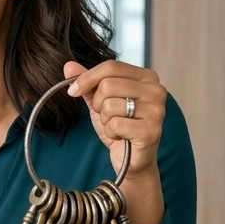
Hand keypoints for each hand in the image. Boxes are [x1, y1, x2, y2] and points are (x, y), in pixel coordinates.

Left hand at [64, 60, 166, 181]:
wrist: (131, 157)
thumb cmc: (119, 125)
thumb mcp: (99, 100)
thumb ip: (87, 81)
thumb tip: (67, 66)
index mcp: (147, 77)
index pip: (111, 66)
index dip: (87, 78)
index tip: (73, 91)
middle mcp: (156, 90)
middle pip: (108, 85)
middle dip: (97, 104)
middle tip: (107, 115)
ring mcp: (156, 110)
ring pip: (109, 105)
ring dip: (105, 119)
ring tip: (117, 125)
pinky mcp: (151, 130)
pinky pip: (115, 124)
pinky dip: (111, 132)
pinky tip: (121, 136)